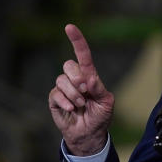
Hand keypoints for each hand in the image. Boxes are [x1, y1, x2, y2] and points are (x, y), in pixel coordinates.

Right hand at [48, 24, 114, 155]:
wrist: (90, 134)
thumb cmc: (100, 117)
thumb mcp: (107, 103)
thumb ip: (99, 89)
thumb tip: (89, 79)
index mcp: (89, 76)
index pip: (82, 54)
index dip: (76, 40)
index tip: (69, 27)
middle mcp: (74, 79)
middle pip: (69, 65)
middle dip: (77, 78)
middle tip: (86, 91)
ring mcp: (63, 89)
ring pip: (62, 80)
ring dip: (73, 94)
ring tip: (80, 105)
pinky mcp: (55, 99)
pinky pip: (55, 93)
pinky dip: (65, 101)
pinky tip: (71, 109)